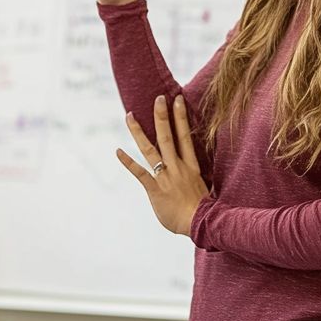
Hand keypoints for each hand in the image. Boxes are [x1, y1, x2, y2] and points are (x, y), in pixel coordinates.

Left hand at [117, 94, 209, 235]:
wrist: (201, 223)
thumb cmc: (203, 210)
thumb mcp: (202, 187)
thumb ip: (194, 176)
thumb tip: (194, 172)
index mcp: (191, 165)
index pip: (185, 135)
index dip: (181, 117)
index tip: (177, 100)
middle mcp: (178, 166)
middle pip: (169, 136)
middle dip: (162, 116)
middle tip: (158, 98)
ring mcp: (166, 176)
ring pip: (151, 149)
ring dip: (139, 132)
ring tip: (129, 116)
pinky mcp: (155, 189)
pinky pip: (139, 172)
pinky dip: (128, 162)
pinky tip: (118, 151)